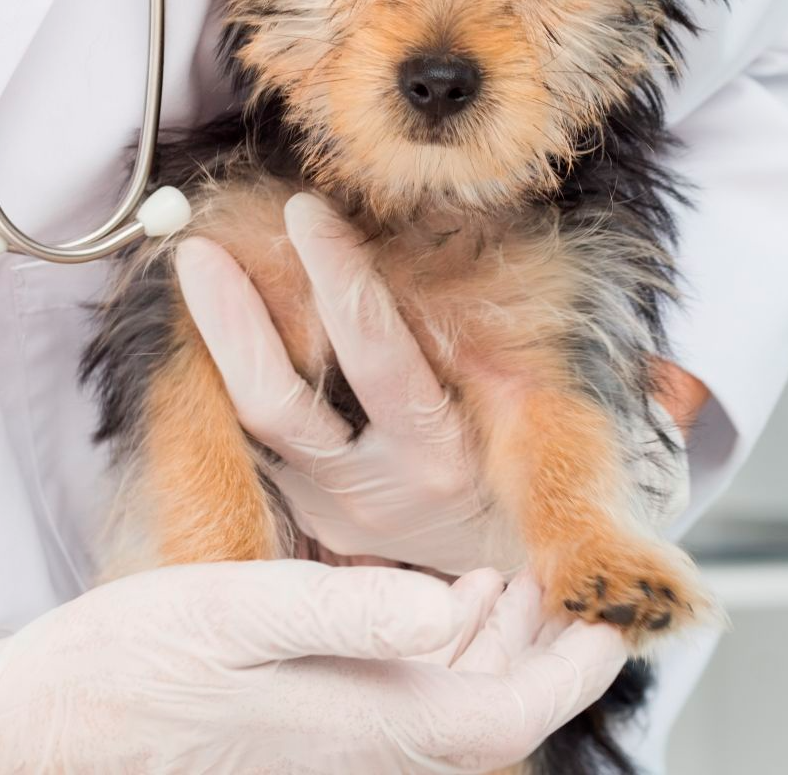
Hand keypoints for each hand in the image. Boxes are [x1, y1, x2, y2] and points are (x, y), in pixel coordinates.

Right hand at [0, 562, 623, 773]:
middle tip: (573, 572)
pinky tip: (439, 602)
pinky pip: (410, 696)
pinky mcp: (312, 725)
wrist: (50, 720)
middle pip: (496, 711)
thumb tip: (449, 607)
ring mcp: (341, 740)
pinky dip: (444, 648)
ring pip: (457, 704)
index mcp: (368, 723)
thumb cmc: (130, 663)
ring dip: (500, 645)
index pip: (513, 716)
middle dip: (548, 646)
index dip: (577, 664)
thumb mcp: (234, 612)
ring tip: (517, 574)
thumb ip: (346, 612)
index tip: (614, 604)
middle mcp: (368, 745)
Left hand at [175, 193, 690, 574]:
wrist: (519, 574)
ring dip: (219, 342)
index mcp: (447, 456)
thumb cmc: (537, 470)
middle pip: (287, 404)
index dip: (339, 282)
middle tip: (203, 247)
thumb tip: (592, 329)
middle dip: (240, 320)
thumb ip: (548, 370)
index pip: (380, 358)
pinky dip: (233, 373)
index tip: (306, 213)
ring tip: (194, 265)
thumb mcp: (547, 424)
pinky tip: (214, 313)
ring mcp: (339, 505)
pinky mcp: (314, 512)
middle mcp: (383, 487)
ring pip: (260, 422)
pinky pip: (260, 439)